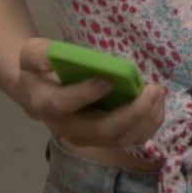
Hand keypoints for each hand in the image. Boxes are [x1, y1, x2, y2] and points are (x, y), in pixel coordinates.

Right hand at [13, 38, 166, 149]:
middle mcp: (67, 128)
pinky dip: (150, 123)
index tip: (109, 80)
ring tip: (159, 94)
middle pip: (102, 130)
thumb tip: (51, 56)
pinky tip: (158, 103)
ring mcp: (88, 137)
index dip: (85, 94)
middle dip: (132, 113)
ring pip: (121, 138)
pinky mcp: (106, 138)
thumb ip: (39, 54)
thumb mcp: (32, 54)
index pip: (63, 105)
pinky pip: (132, 138)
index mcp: (46, 104)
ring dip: (146, 119)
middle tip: (153, 90)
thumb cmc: (41, 70)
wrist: (44, 93)